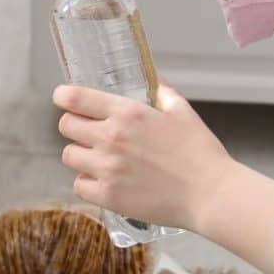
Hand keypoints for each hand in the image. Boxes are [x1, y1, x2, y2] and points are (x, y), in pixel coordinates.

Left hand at [53, 83, 233, 231]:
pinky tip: (105, 181)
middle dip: (75, 127)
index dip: (63, 97)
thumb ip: (161, 92)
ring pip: (69, 156)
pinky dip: (88, 183)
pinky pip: (79, 185)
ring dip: (81, 156)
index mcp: (128, 113)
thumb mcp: (182, 111)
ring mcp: (107, 168)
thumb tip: (153, 78)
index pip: (75, 97)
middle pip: (66, 126)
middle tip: (89, 134)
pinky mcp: (107, 195)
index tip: (63, 99)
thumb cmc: (200, 153)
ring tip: (100, 159)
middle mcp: (111, 138)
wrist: (210, 194)